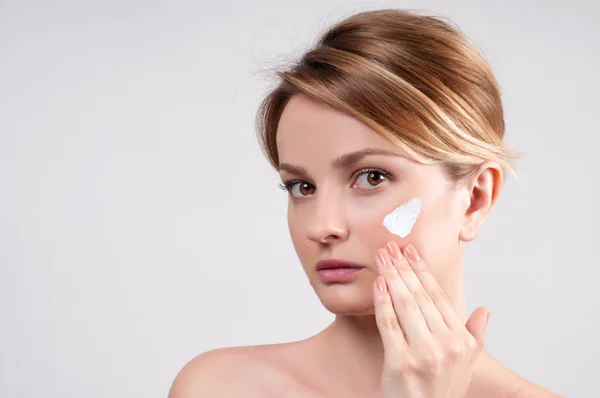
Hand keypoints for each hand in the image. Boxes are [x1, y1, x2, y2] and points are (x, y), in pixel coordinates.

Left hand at [373, 241, 489, 397]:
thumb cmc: (441, 392)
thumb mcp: (466, 366)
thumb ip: (475, 337)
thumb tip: (485, 311)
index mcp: (462, 341)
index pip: (439, 297)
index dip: (422, 271)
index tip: (411, 251)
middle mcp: (447, 345)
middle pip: (421, 296)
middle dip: (403, 267)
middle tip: (390, 246)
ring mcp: (424, 354)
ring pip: (406, 305)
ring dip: (392, 276)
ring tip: (381, 257)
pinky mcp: (401, 362)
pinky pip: (389, 325)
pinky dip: (383, 301)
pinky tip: (378, 283)